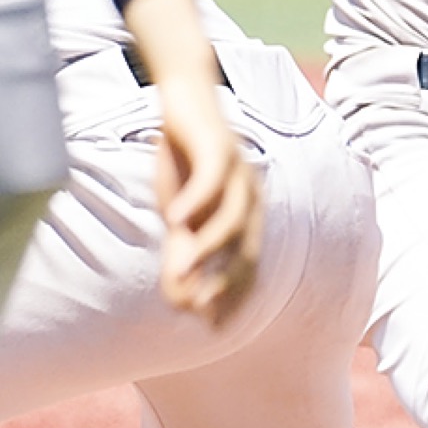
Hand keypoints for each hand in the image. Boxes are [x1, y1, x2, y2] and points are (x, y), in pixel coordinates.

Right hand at [123, 0, 262, 323]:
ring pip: (230, 218)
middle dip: (227, 283)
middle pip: (246, 248)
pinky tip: (174, 218)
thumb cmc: (184, 161)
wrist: (185, 100)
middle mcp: (251, 199)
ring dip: (206, 248)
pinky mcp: (217, 149)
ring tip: (182, 271)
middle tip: (204, 310)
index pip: (249, 266)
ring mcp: (238, 174)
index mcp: (248, 216)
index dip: (236, 298)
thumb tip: (179, 301)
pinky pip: (209, 180)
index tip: (216, 327)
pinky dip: (194, 201)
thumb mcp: (180, 212)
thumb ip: (183, 251)